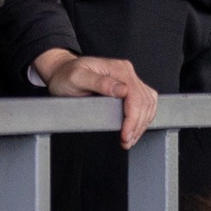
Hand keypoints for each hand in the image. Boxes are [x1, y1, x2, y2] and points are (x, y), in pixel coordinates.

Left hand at [31, 47, 159, 145]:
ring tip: (129, 138)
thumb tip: (122, 89)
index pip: (136, 97)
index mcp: (118, 69)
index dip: (133, 119)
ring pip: (148, 104)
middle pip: (145, 102)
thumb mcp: (77, 78)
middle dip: (137, 125)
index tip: (125, 135)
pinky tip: (135, 128)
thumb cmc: (66, 75)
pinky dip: (143, 118)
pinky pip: (146, 103)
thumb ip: (99, 82)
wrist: (62, 72)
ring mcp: (129, 79)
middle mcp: (126, 72)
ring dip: (142, 124)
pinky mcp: (129, 88)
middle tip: (126, 141)